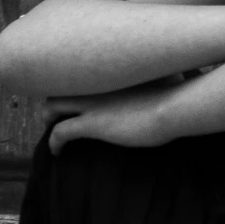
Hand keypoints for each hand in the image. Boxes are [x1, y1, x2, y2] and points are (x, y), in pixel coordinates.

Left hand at [45, 82, 173, 152]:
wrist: (174, 106)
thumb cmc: (177, 92)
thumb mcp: (163, 76)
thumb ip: (153, 76)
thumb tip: (167, 77)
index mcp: (108, 72)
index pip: (77, 71)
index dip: (72, 84)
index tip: (74, 94)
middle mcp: (94, 83)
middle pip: (58, 84)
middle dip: (54, 98)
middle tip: (56, 112)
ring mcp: (91, 103)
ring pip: (51, 106)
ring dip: (47, 118)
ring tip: (50, 129)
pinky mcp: (92, 123)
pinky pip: (60, 132)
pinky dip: (53, 142)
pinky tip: (57, 152)